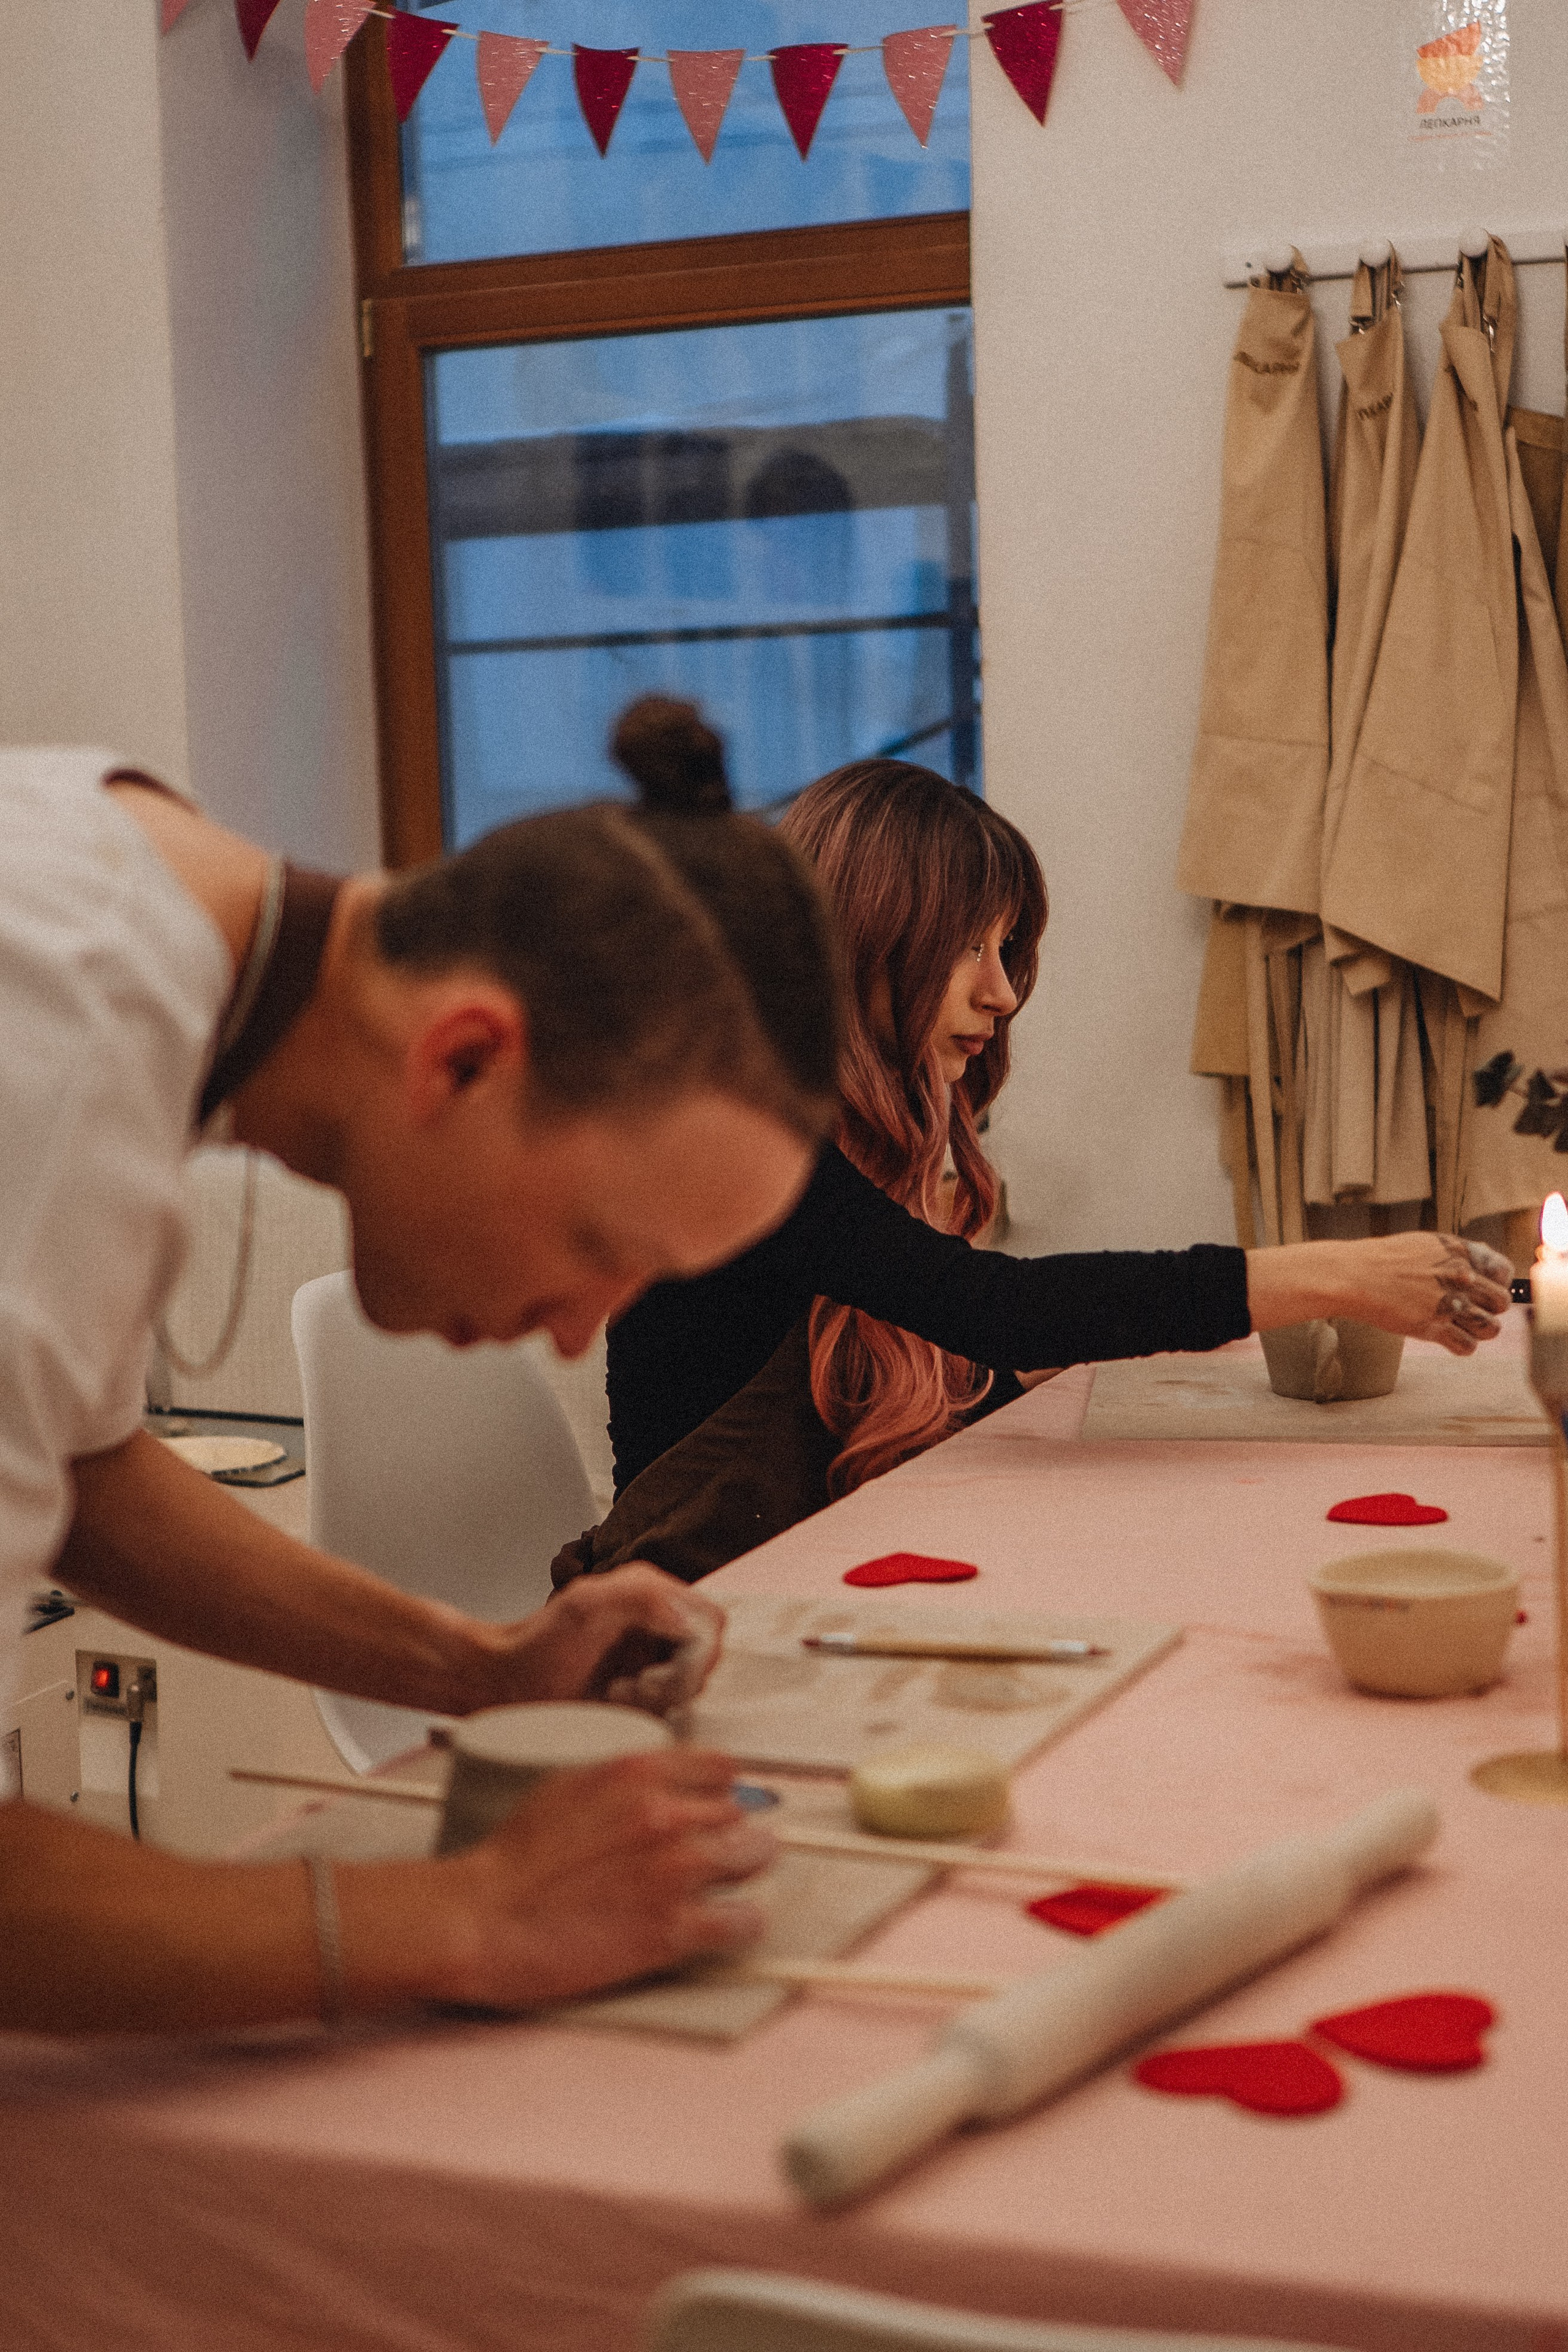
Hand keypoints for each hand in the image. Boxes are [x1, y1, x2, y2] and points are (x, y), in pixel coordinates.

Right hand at [432, 1747, 771, 2006]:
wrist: (482, 1918)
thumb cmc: (512, 1858)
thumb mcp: (566, 1785)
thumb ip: (623, 1780)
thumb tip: (661, 1782)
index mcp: (638, 1772)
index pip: (721, 1767)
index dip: (721, 1791)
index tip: (718, 1807)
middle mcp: (666, 1814)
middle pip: (740, 1815)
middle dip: (730, 1833)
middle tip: (716, 1854)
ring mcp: (674, 1872)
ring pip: (753, 1859)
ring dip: (742, 1873)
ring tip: (726, 1887)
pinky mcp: (672, 1930)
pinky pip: (743, 1921)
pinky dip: (741, 1924)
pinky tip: (727, 1925)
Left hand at [480, 1565, 724, 1715]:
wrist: (507, 1683)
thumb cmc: (536, 1648)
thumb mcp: (584, 1607)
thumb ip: (640, 1597)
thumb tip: (686, 1620)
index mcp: (650, 1589)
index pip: (709, 1620)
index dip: (697, 1654)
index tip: (662, 1676)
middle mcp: (657, 1616)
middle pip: (706, 1654)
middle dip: (677, 1679)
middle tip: (637, 1687)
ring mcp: (652, 1650)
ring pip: (692, 1680)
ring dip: (661, 1696)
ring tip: (621, 1693)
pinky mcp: (644, 1680)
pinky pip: (671, 1700)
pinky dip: (650, 1707)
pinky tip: (618, 1700)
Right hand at [1248, 1233, 1512, 1355]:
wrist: (1352, 1275)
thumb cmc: (1384, 1259)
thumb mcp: (1425, 1245)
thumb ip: (1457, 1255)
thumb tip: (1486, 1268)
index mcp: (1458, 1252)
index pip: (1503, 1270)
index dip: (1498, 1282)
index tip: (1486, 1288)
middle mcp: (1459, 1276)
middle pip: (1501, 1301)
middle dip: (1490, 1308)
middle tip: (1471, 1310)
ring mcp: (1447, 1303)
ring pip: (1491, 1327)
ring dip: (1480, 1330)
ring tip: (1463, 1327)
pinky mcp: (1432, 1327)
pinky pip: (1467, 1346)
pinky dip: (1461, 1346)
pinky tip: (1449, 1339)